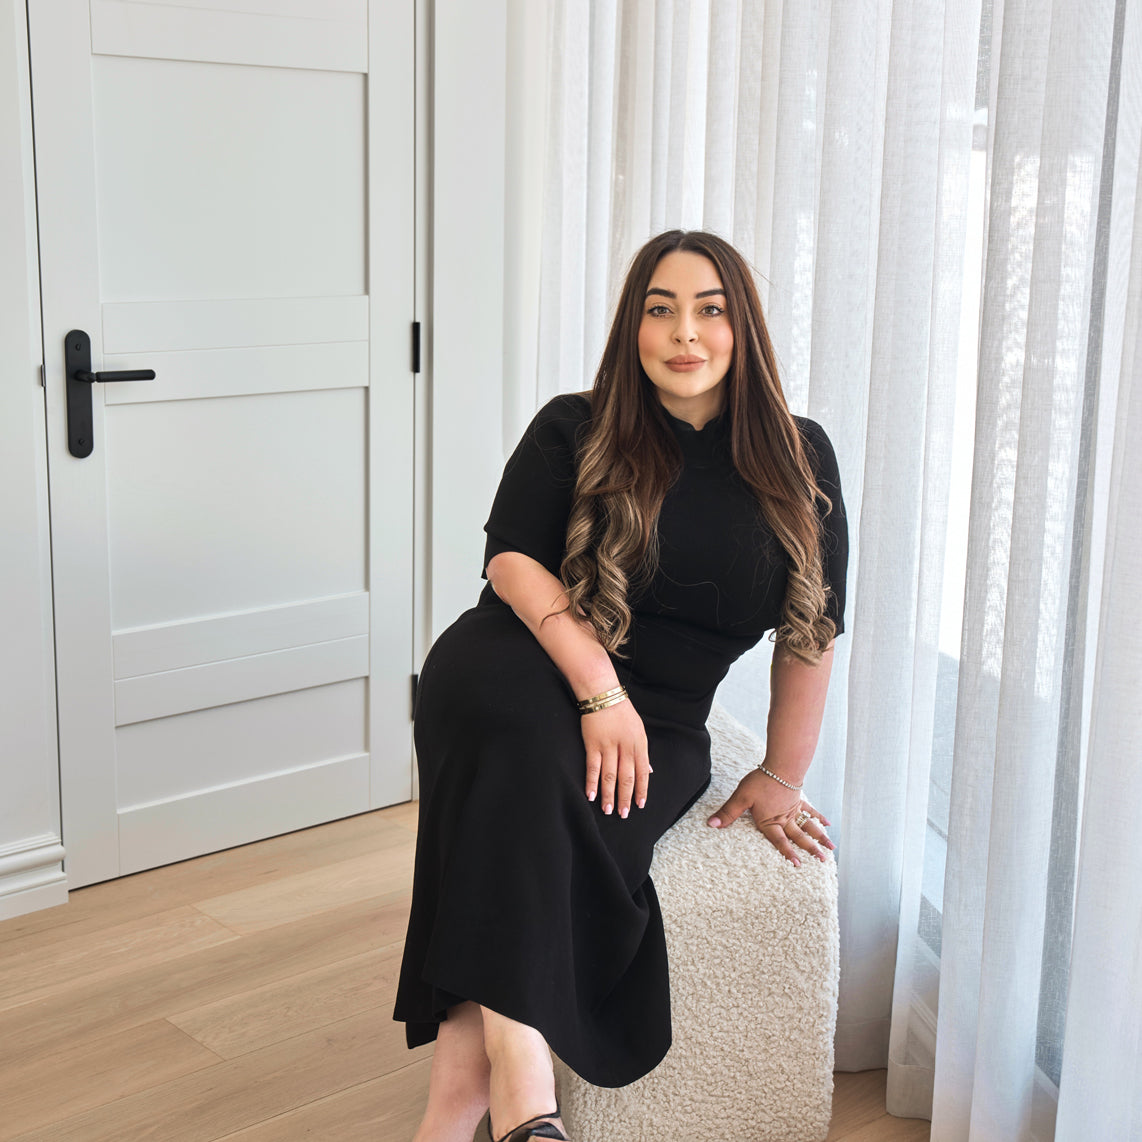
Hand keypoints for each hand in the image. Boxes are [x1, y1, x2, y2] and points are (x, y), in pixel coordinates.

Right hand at [581, 700, 650, 818]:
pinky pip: (592, 767)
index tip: (640, 805)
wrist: (603, 694)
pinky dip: (592, 782)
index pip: (643, 772)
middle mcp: (625, 746)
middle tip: (623, 814)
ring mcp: (608, 746)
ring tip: (608, 810)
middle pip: (627, 777)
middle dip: (625, 797)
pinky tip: (590, 795)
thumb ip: (643, 752)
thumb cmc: (622, 712)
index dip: (641, 789)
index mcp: (639, 743)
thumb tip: (650, 772)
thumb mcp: (639, 730)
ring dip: (609, 795)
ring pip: (610, 775)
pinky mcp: (592, 744)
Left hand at [706, 769, 833, 865]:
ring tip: (831, 848)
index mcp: (771, 821)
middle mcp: (785, 818)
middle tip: (823, 861)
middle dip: (810, 850)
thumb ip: (728, 812)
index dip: (787, 853)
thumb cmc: (761, 781)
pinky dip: (819, 817)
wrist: (782, 765)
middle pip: (799, 837)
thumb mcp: (741, 797)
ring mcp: (794, 809)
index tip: (798, 865)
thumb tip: (711, 825)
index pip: (779, 841)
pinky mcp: (799, 799)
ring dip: (820, 837)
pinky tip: (828, 824)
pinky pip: (811, 811)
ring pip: (809, 826)